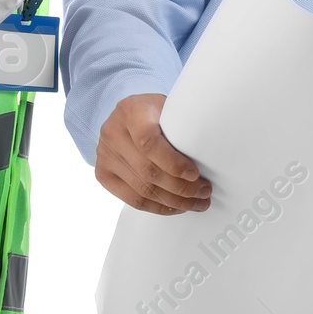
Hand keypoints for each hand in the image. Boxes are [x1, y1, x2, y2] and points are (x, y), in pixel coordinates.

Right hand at [95, 93, 211, 214]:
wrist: (127, 114)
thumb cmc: (154, 112)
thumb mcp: (167, 107)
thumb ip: (180, 125)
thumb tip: (209, 153)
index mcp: (130, 111)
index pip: (149, 143)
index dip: (173, 163)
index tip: (195, 174)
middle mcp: (112, 133)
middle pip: (148, 171)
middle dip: (181, 188)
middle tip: (204, 192)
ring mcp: (104, 155)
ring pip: (142, 190)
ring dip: (174, 201)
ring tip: (196, 203)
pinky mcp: (103, 174)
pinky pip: (132, 199)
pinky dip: (157, 207)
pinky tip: (176, 206)